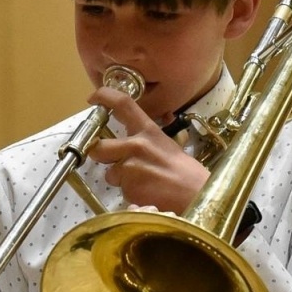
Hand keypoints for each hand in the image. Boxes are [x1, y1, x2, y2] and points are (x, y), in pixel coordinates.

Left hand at [86, 84, 208, 213]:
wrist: (197, 194)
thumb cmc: (186, 171)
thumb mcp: (166, 145)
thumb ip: (144, 140)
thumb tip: (126, 142)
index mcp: (148, 131)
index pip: (123, 104)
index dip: (104, 97)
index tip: (94, 98)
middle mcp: (136, 146)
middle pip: (98, 147)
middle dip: (98, 155)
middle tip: (107, 159)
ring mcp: (131, 168)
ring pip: (109, 174)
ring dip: (120, 179)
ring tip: (142, 181)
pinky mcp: (130, 189)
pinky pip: (121, 191)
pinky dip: (130, 193)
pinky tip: (147, 193)